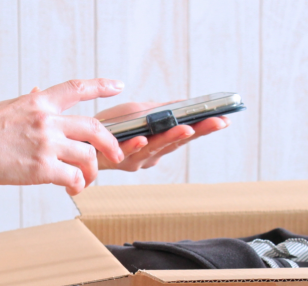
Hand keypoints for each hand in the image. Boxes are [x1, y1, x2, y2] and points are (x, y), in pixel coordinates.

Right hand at [0, 79, 125, 194]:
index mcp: (38, 102)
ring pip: (87, 156)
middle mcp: (47, 120)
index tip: (118, 86)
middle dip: (110, 144)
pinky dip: (77, 184)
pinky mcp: (41, 168)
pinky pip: (73, 176)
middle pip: (94, 128)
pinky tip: (71, 188)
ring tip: (85, 181)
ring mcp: (46, 144)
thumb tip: (37, 90)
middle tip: (116, 155)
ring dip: (92, 172)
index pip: (76, 88)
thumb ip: (29, 102)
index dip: (100, 85)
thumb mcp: (8, 106)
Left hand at [94, 102, 229, 170]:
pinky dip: (136, 146)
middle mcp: (152, 154)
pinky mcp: (115, 158)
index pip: (188, 134)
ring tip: (187, 128)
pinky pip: (127, 152)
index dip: (205, 128)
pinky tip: (143, 138)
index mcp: (161, 142)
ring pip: (156, 148)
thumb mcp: (140, 111)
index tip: (225, 119)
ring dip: (171, 138)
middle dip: (198, 132)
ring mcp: (136, 159)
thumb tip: (186, 103)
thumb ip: (161, 110)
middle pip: (177, 142)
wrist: (81, 137)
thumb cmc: (112, 125)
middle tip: (217, 122)